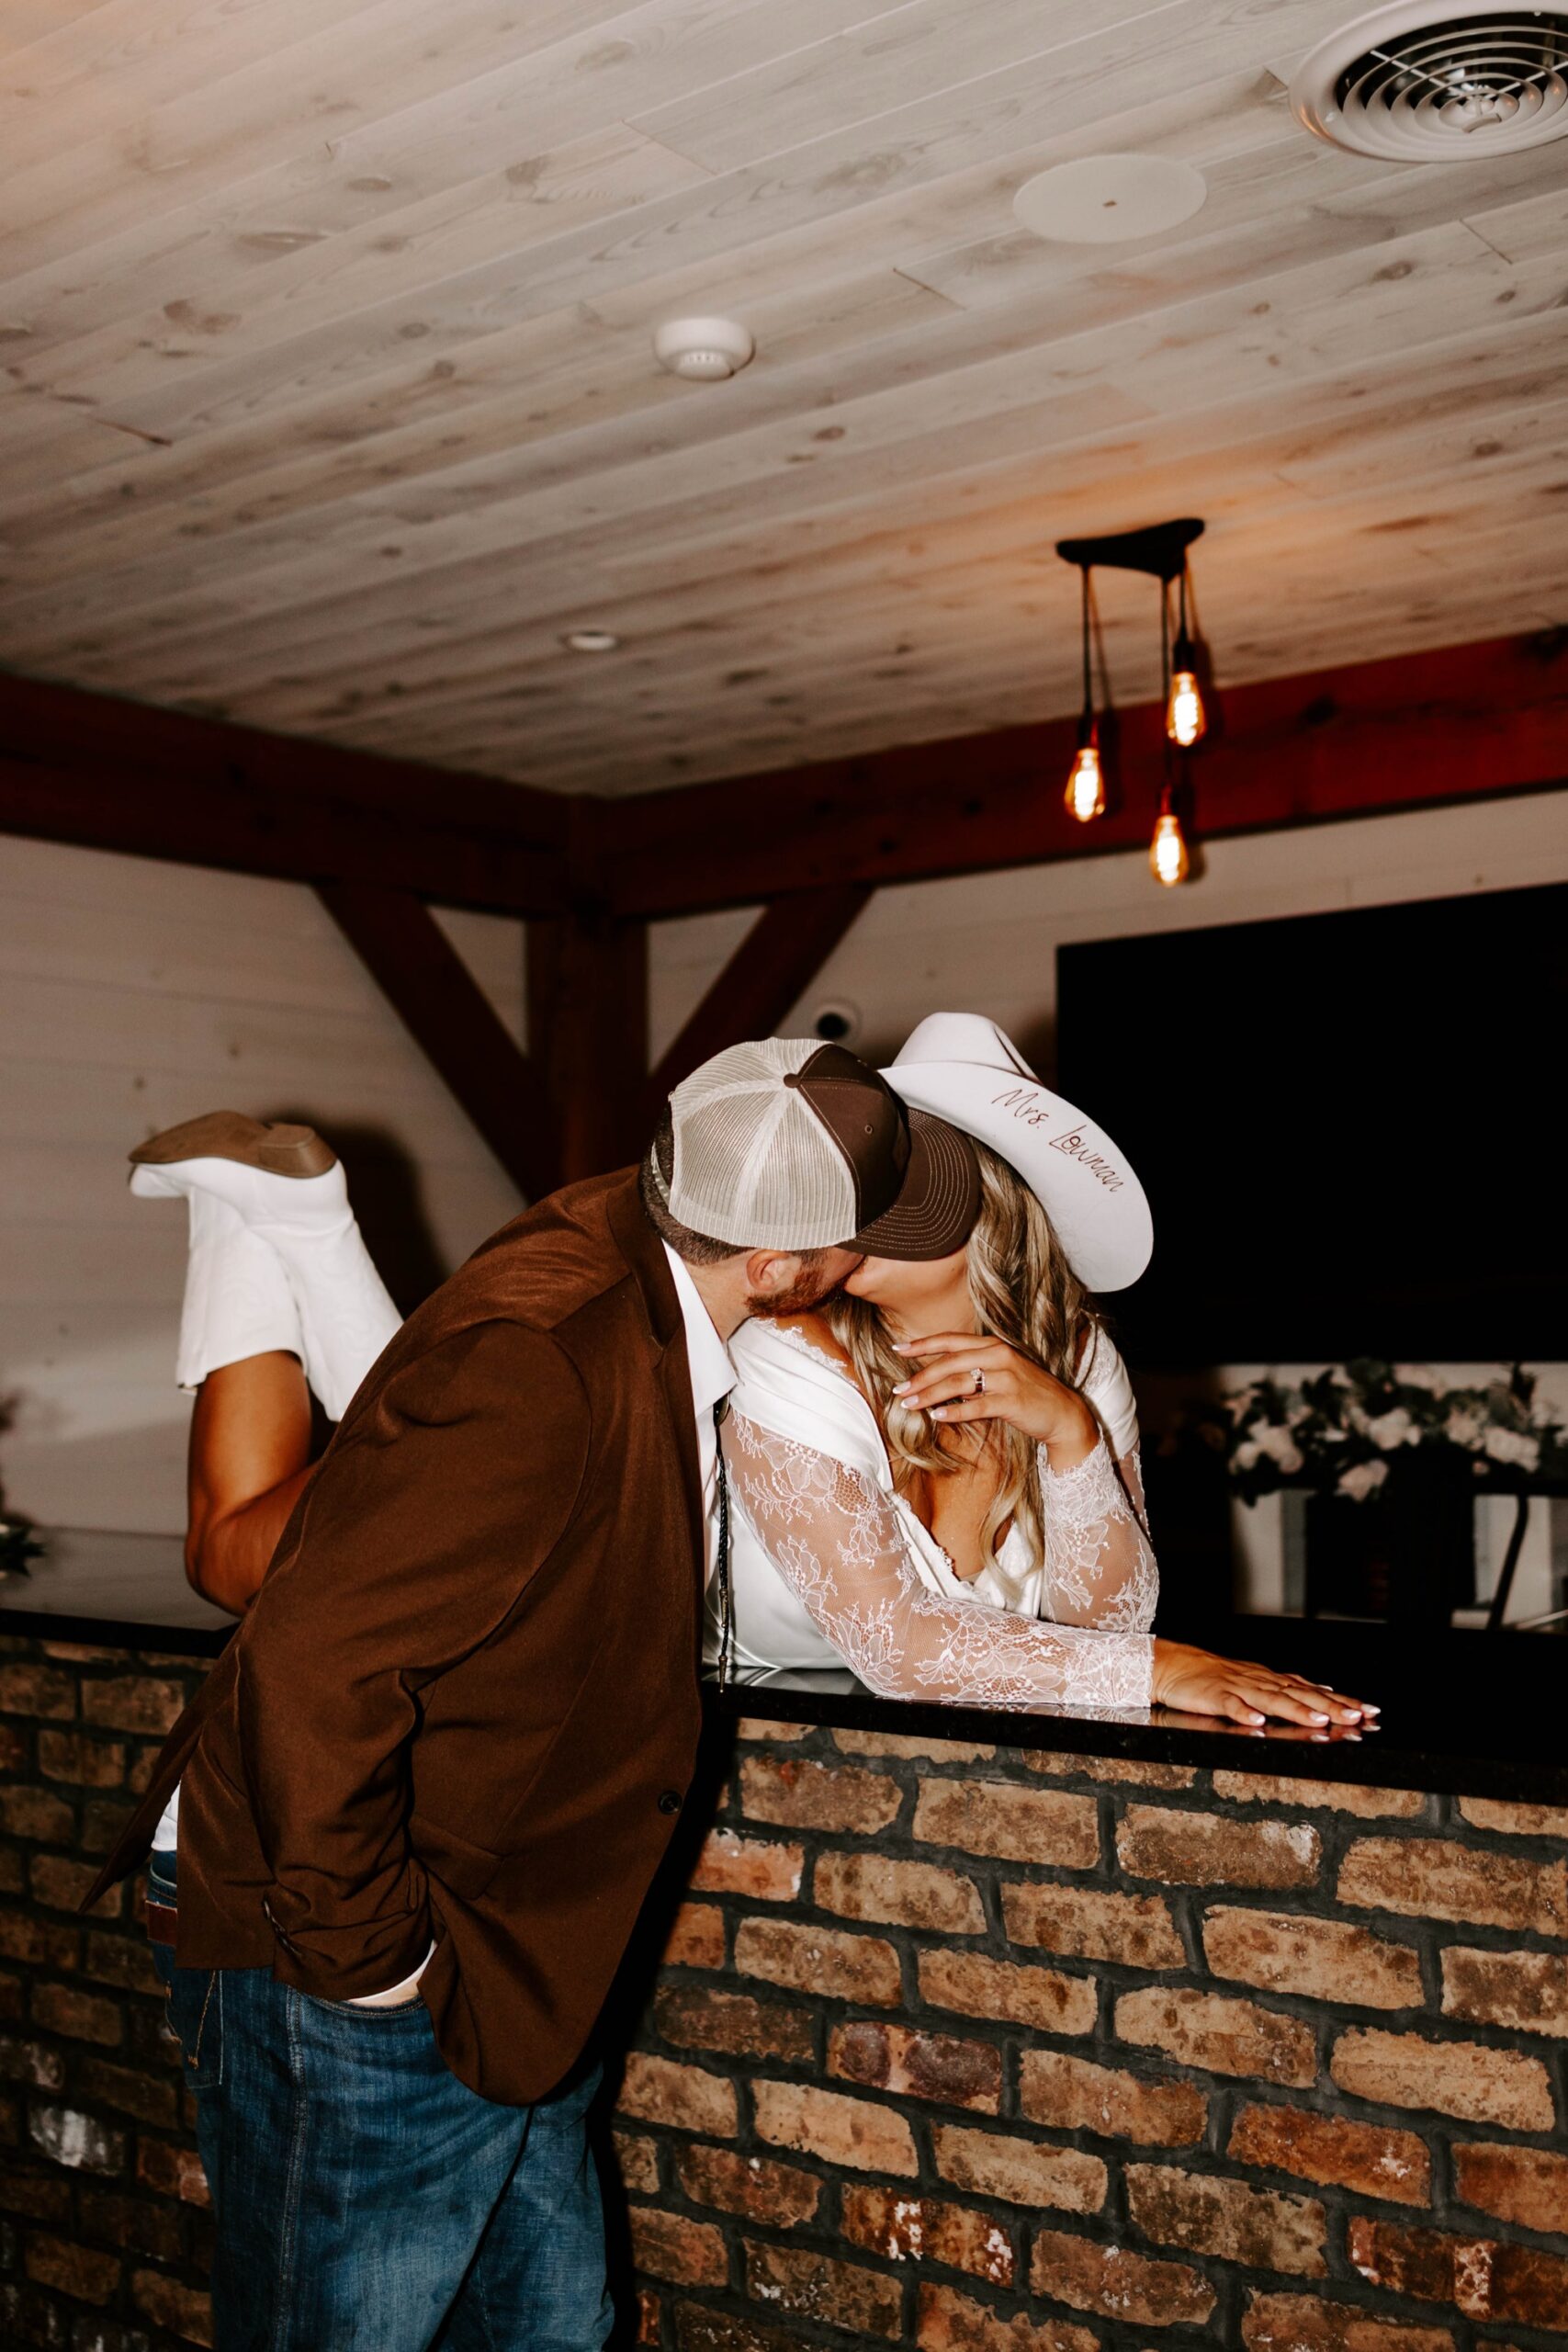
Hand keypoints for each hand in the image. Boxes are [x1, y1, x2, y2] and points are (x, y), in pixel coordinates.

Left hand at [892, 1333, 1096, 1456]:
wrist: (1062, 1412)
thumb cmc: (1026, 1393)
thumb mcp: (999, 1374)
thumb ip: (972, 1371)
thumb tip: (936, 1379)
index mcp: (993, 1345)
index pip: (951, 1340)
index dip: (922, 1344)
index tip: (897, 1348)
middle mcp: (999, 1356)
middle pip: (950, 1362)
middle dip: (920, 1376)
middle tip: (898, 1389)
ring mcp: (1007, 1377)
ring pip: (959, 1383)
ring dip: (930, 1394)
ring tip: (910, 1405)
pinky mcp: (1012, 1401)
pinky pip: (977, 1405)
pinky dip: (955, 1411)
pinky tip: (938, 1417)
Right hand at [1152, 1639, 1378, 1729]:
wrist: (1174, 1665)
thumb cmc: (1215, 1677)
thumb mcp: (1256, 1682)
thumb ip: (1288, 1690)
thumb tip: (1325, 1694)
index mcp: (1271, 1680)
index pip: (1312, 1690)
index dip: (1341, 1700)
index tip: (1368, 1710)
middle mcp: (1260, 1682)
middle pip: (1300, 1694)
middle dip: (1330, 1707)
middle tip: (1357, 1717)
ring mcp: (1238, 1688)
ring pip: (1272, 1699)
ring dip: (1296, 1709)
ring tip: (1318, 1720)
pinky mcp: (1215, 1696)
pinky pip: (1231, 1705)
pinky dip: (1245, 1714)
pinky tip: (1258, 1723)